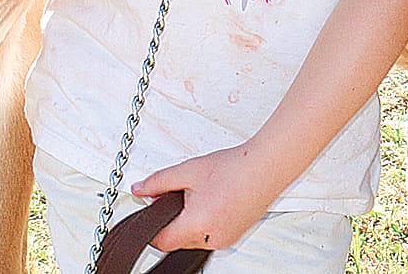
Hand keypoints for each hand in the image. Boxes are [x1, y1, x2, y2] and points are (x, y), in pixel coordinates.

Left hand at [131, 141, 278, 252]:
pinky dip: (207, 223)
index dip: (152, 228)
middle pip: (178, 241)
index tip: (152, 214)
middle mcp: (211, 239)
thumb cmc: (235, 167)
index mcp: (196, 224)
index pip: (161, 241)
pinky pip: (210, 236)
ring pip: (194, 240)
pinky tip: (215, 201)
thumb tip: (140, 189)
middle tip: (181, 196)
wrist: (267, 166)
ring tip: (203, 195)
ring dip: (191, 223)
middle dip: (173, 221)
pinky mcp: (234, 236)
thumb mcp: (189, 170)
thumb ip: (159, 181)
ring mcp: (225, 240)